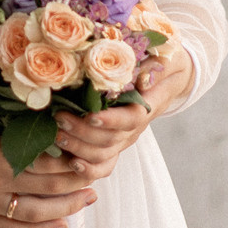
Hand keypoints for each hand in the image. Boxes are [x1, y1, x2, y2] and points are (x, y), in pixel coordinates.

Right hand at [0, 111, 97, 227]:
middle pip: (47, 186)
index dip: (72, 154)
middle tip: (98, 171)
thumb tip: (48, 118)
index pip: (46, 158)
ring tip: (87, 198)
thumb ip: (5, 121)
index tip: (90, 145)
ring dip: (67, 206)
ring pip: (36, 213)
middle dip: (77, 180)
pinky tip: (59, 224)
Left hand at [52, 55, 187, 180]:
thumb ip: (155, 66)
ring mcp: (124, 137)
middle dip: (83, 132)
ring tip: (57, 135)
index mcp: (148, 106)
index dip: (112, 121)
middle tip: (60, 119)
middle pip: (112, 139)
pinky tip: (72, 163)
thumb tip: (142, 79)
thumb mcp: (168, 57)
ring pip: (104, 154)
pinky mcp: (114, 142)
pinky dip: (89, 169)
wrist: (170, 75)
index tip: (91, 115)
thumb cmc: (167, 60)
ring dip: (79, 148)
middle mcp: (135, 127)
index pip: (132, 119)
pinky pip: (104, 165)